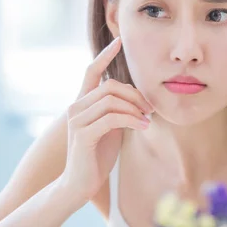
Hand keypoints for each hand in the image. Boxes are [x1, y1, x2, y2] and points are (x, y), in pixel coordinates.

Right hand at [58, 37, 152, 202]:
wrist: (78, 184)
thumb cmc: (96, 157)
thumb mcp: (111, 129)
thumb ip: (119, 112)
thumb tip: (138, 100)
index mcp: (83, 103)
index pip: (91, 72)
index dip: (105, 55)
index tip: (119, 41)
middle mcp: (76, 107)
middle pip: (110, 86)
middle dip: (134, 94)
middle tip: (149, 109)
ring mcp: (77, 120)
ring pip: (111, 100)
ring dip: (135, 108)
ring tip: (147, 120)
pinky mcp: (83, 134)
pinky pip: (112, 118)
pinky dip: (131, 120)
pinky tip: (142, 127)